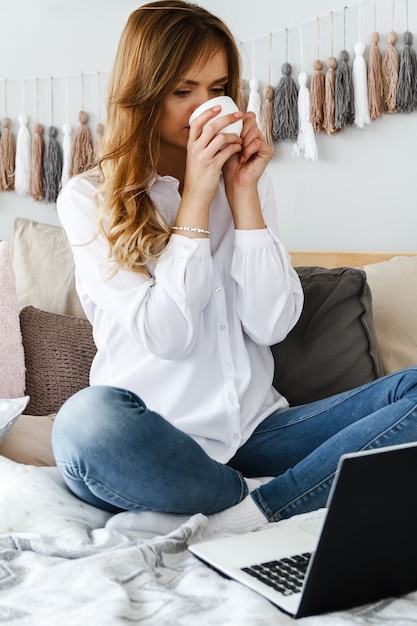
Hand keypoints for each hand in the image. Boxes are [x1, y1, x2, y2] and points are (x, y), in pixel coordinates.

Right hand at [183, 105, 242, 207]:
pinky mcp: (213, 167)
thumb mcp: (194, 157)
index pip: (196, 123)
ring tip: (240, 136)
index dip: (208, 113)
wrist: (196, 194)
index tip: (219, 107)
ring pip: (221, 137)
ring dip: (233, 135)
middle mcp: (196, 149)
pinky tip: (239, 147)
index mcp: (191, 145)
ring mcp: (204, 158)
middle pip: (211, 127)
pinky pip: (227, 151)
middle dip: (226, 118)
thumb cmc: (197, 176)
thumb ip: (200, 144)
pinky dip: (235, 146)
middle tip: (237, 115)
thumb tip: (210, 132)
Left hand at [222, 113, 273, 229]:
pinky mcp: (267, 151)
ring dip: (243, 142)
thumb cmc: (228, 165)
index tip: (228, 133)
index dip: (236, 121)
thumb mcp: (223, 143)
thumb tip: (217, 113)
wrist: (234, 182)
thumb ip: (225, 128)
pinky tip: (243, 159)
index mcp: (246, 131)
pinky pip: (258, 142)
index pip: (245, 116)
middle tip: (234, 146)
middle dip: (239, 132)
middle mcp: (256, 135)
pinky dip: (248, 150)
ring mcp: (263, 142)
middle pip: (250, 120)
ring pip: (254, 130)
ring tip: (238, 153)